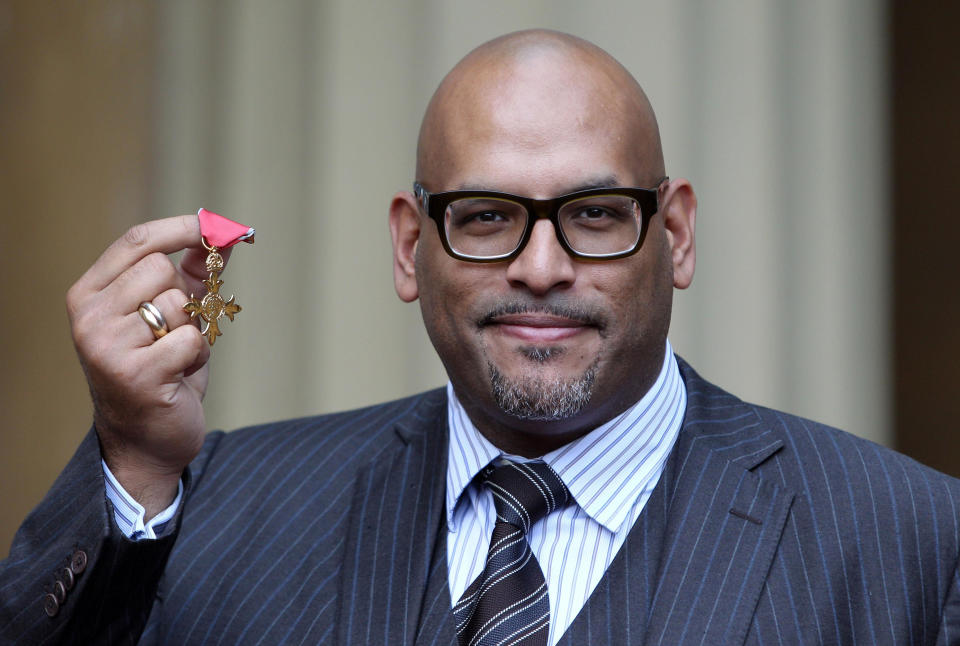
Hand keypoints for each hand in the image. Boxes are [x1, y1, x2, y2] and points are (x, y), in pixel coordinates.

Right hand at [66, 215, 229, 517]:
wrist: (146, 442)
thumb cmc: (161, 372)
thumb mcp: (171, 316)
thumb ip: (192, 274)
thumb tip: (224, 234)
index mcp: (89, 294)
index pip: (136, 241)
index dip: (181, 227)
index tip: (215, 225)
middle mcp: (89, 317)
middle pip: (161, 269)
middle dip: (184, 297)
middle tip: (174, 332)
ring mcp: (107, 346)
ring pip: (178, 303)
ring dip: (192, 330)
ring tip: (174, 358)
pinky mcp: (135, 374)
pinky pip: (191, 339)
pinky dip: (197, 355)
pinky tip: (179, 376)